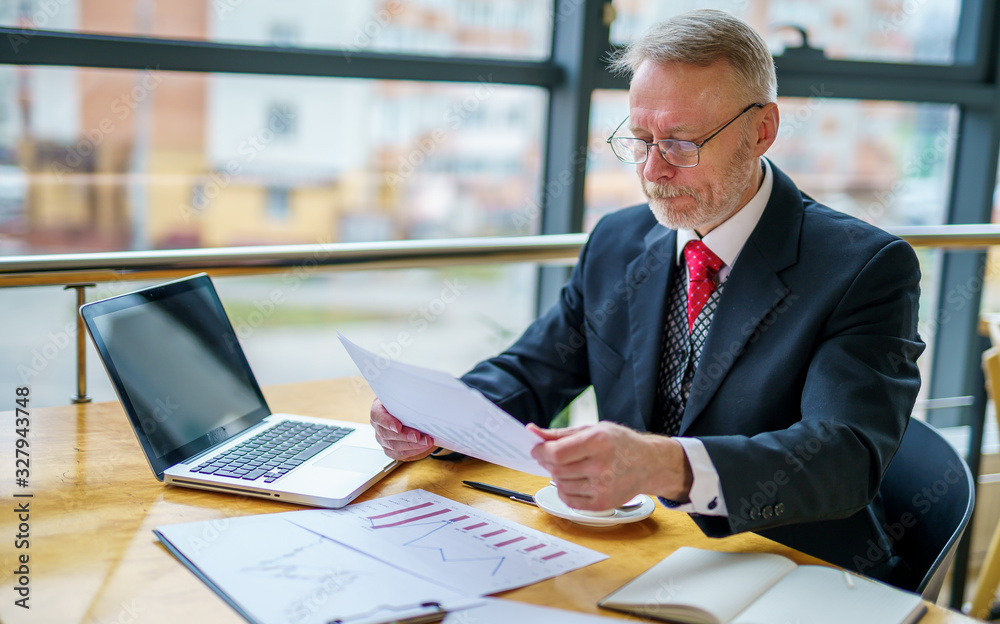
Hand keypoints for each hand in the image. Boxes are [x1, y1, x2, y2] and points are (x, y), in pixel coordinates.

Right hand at [370, 398, 436, 460]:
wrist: (407, 411)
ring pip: (393, 447)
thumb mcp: (403, 395)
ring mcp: (383, 439)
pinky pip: (400, 454)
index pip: (378, 416)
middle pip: (386, 434)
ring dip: (411, 446)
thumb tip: (420, 399)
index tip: (398, 427)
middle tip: (417, 436)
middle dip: (404, 436)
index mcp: (378, 410)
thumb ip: (406, 397)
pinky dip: (413, 451)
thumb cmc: (404, 402)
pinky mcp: (391, 449)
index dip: (387, 422)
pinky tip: (423, 447)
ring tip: (426, 441)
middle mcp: (378, 426)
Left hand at [528, 421, 691, 510]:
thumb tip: (532, 432)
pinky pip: (569, 500)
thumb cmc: (621, 444)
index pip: (557, 452)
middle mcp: (602, 467)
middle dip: (548, 462)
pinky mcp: (602, 504)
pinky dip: (565, 490)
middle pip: (557, 469)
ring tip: (571, 467)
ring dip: (557, 475)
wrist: (649, 464)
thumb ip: (560, 433)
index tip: (537, 449)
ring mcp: (603, 488)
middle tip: (553, 456)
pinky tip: (575, 480)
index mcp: (599, 442)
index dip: (541, 451)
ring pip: (560, 484)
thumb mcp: (593, 429)